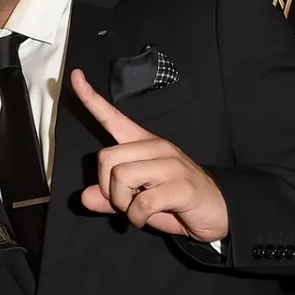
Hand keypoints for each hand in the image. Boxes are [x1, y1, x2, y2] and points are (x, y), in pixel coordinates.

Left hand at [70, 69, 228, 240]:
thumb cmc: (176, 201)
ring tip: (138, 210)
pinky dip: (136, 217)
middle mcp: (157, 148)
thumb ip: (111, 197)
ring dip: (122, 204)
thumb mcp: (138, 200)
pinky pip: (141, 202)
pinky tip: (146, 218)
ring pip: (121, 176)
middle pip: (106, 157)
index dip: (91, 99)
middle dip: (107, 188)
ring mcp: (171, 165)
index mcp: (144, 144)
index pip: (113, 117)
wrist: (219, 210)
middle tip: (125, 202)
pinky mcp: (181, 186)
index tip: (74, 76)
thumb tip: (85, 198)